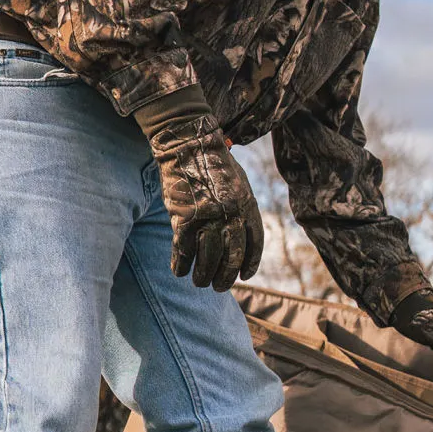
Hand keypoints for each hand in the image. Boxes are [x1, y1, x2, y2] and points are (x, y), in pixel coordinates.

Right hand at [149, 112, 263, 290]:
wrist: (188, 144)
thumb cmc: (212, 163)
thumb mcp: (238, 183)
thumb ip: (241, 207)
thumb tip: (239, 232)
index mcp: (247, 205)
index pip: (254, 243)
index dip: (250, 263)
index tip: (244, 276)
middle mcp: (231, 214)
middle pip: (232, 257)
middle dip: (226, 277)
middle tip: (218, 287)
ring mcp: (208, 218)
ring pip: (208, 259)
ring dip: (203, 276)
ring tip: (199, 283)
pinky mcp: (184, 219)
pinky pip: (183, 250)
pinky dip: (181, 265)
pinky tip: (179, 271)